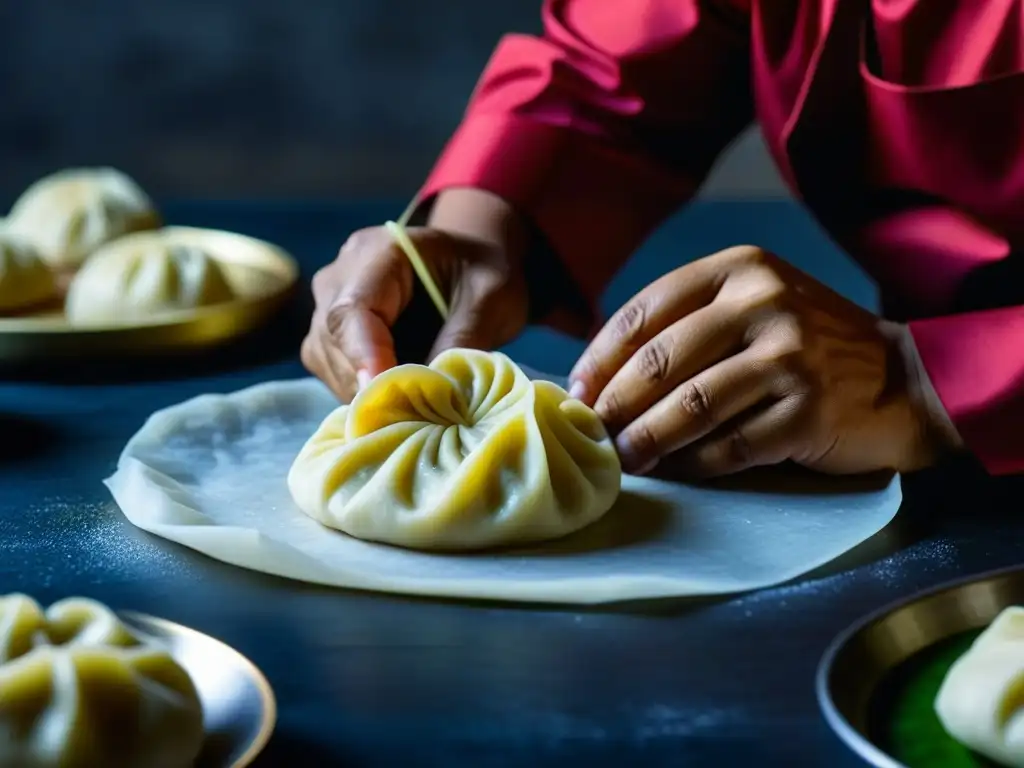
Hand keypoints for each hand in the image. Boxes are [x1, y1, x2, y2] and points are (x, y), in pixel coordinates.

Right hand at [302, 211, 528, 401]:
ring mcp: (328, 307)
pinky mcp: (332, 339)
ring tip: (415, 414)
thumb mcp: (492, 298)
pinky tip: (402, 405)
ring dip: (367, 395)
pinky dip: (366, 396)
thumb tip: (435, 390)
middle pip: (334, 341)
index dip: (365, 357)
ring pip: (329, 363)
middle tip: (415, 420)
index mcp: (379, 252)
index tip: (386, 395)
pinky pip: (335, 374)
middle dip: (370, 385)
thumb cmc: (483, 273)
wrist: (471, 266)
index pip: (353, 310)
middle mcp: (340, 277)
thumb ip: (464, 338)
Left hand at [568, 245, 961, 477]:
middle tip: (592, 432)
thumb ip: (686, 325)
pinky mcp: (808, 411)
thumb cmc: (805, 345)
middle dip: (614, 404)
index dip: (599, 358)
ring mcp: (790, 357)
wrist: (901, 379)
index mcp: (739, 269)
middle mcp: (764, 302)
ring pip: (689, 406)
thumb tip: (599, 375)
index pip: (644, 312)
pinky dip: (694, 464)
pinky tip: (674, 470)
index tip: (577, 392)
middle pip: (659, 361)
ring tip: (623, 458)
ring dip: (646, 440)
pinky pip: (730, 446)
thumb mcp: (751, 305)